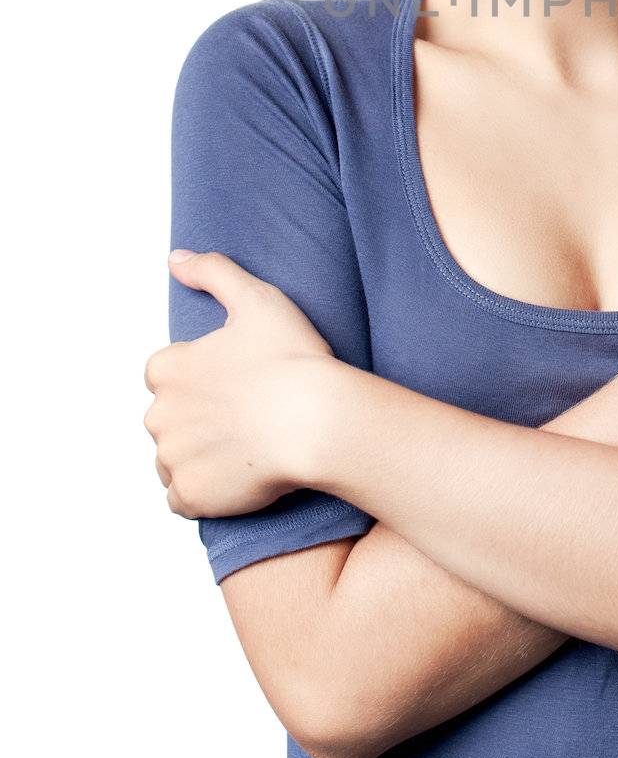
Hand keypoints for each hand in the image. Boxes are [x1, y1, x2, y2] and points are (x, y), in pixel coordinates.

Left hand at [144, 249, 336, 518]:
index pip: (166, 375)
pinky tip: (234, 477)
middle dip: (197, 418)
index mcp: (168, 369)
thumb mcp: (256, 298)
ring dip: (197, 455)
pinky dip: (202, 491)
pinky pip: (181, 497)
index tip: (235, 381)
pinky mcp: (191, 495)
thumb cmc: (293, 359)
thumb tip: (176, 259)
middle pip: (168, 418)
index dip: (202, 378)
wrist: (319, 421)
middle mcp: (159, 415)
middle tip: (245, 415)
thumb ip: (212, 271)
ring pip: (173, 458)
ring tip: (243, 446)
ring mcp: (173, 459)